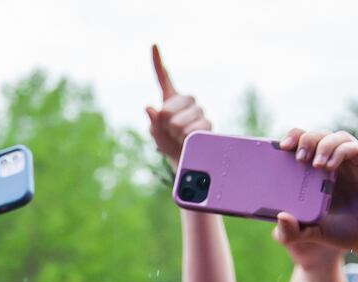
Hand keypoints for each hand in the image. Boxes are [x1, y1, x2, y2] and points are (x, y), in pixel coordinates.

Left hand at [145, 46, 211, 163]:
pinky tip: (189, 140)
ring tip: (180, 137)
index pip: (164, 78)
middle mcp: (186, 101)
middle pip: (169, 107)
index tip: (153, 45)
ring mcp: (198, 111)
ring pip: (179, 121)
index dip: (157, 62)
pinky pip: (192, 129)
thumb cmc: (170, 145)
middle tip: (171, 131)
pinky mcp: (207, 123)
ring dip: (176, 133)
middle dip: (165, 123)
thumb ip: (153, 122)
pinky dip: (186, 138)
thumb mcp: (156, 134)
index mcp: (171, 100)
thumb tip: (150, 107)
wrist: (187, 160)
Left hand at [275, 129, 357, 261]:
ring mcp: (352, 162)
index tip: (280, 147)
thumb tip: (280, 217)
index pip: (303, 145)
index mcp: (318, 173)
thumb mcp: (313, 232)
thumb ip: (293, 231)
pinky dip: (339, 151)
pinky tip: (330, 167)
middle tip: (298, 157)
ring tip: (314, 165)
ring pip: (336, 137)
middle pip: (318, 136)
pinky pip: (353, 147)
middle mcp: (335, 163)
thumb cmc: (344, 232)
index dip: (292, 139)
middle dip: (305, 139)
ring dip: (322, 145)